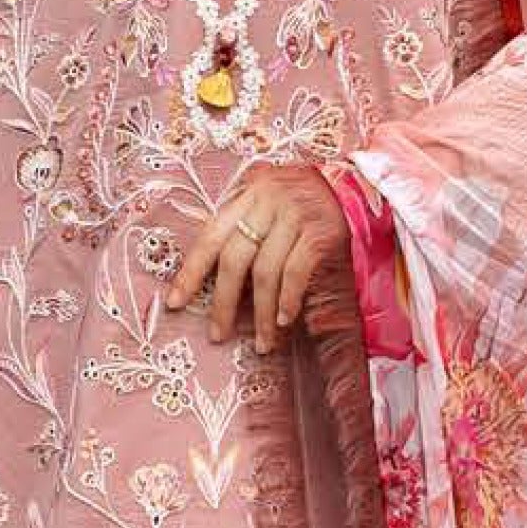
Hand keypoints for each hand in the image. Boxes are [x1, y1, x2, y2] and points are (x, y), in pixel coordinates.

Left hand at [164, 160, 350, 352]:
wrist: (351, 186)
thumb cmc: (298, 204)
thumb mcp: (265, 206)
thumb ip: (240, 229)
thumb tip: (206, 279)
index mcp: (247, 194)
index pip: (211, 235)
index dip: (191, 271)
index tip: (175, 302)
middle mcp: (268, 200)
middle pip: (236, 258)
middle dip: (223, 301)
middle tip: (218, 334)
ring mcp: (296, 214)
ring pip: (266, 272)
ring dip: (260, 314)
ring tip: (261, 342)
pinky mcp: (321, 232)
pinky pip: (296, 273)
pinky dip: (287, 300)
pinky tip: (282, 320)